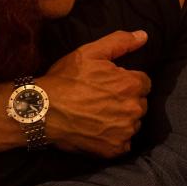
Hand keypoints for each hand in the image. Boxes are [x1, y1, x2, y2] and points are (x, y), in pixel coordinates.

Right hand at [0, 30, 150, 157]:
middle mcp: (133, 109)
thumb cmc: (65, 80)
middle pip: (140, 104)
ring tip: (99, 115)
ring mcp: (125, 131)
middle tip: (102, 100)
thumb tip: (144, 36)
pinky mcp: (115, 149)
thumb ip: (120, 42)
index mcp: (131, 84)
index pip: (144, 83)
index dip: (127, 82)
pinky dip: (115, 139)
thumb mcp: (89, 52)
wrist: (42, 111)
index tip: (110, 85)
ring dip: (122, 120)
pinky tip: (98, 130)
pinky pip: (125, 143)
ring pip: (133, 123)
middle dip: (126, 100)